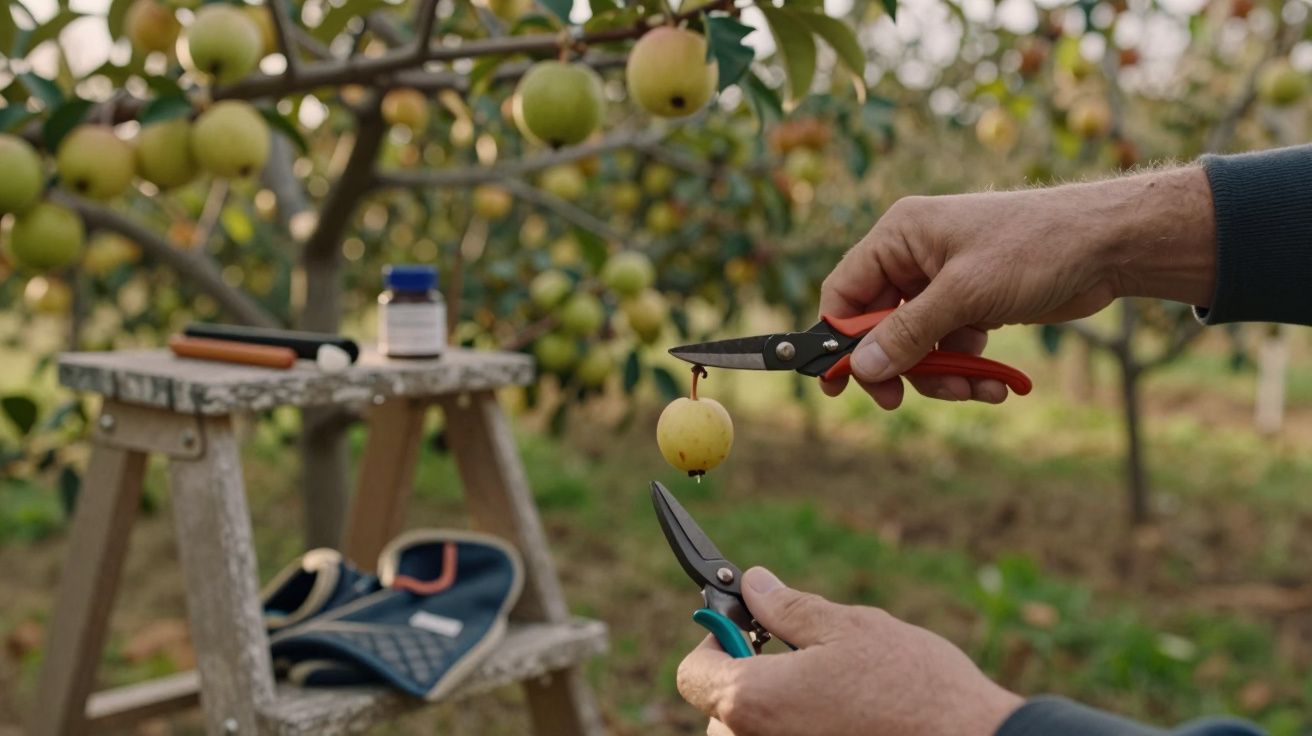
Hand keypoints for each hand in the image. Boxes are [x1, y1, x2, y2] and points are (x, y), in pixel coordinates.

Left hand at [676, 567, 1023, 735]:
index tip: (749, 632)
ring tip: (842, 698)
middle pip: (724, 707)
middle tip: (809, 663)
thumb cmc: (914, 689)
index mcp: (752, 700)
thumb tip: (754, 584)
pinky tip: (849, 723)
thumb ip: (789, 608)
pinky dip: (804, 731)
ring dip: (783, 711)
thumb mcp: (849, 629)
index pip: (693, 672)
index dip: (715, 644)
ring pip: (755, 732)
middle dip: (757, 680)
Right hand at [819, 166, 1215, 407]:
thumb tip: (862, 367)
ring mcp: (945, 282)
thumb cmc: (1035, 248)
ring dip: (940, 376)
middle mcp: (915, 257)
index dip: (839, 339)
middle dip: (899, 366)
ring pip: (917, 345)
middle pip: (880, 326)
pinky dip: (968, 369)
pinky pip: (951, 347)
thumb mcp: (964, 294)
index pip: (846, 292)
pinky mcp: (973, 304)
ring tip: (974, 390)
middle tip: (900, 401)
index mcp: (900, 236)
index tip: (839, 384)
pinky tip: (997, 384)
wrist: (1108, 246)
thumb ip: (908, 333)